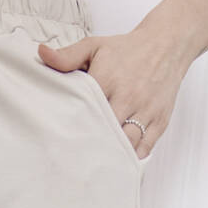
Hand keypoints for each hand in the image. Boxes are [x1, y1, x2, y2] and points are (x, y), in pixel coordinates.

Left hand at [37, 29, 187, 160]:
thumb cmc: (127, 49)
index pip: (86, 110)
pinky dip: (131, 157)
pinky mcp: (159, 121)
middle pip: (105, 131)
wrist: (167, 44)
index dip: (73, 126)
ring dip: (111, 154)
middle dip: (91, 145)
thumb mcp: (95, 46)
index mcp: (108, 79)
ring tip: (96, 163)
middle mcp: (128, 96)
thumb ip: (68, 56)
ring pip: (126, 144)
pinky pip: (145, 148)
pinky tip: (119, 159)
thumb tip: (41, 54)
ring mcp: (145, 110)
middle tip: (75, 159)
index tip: (61, 139)